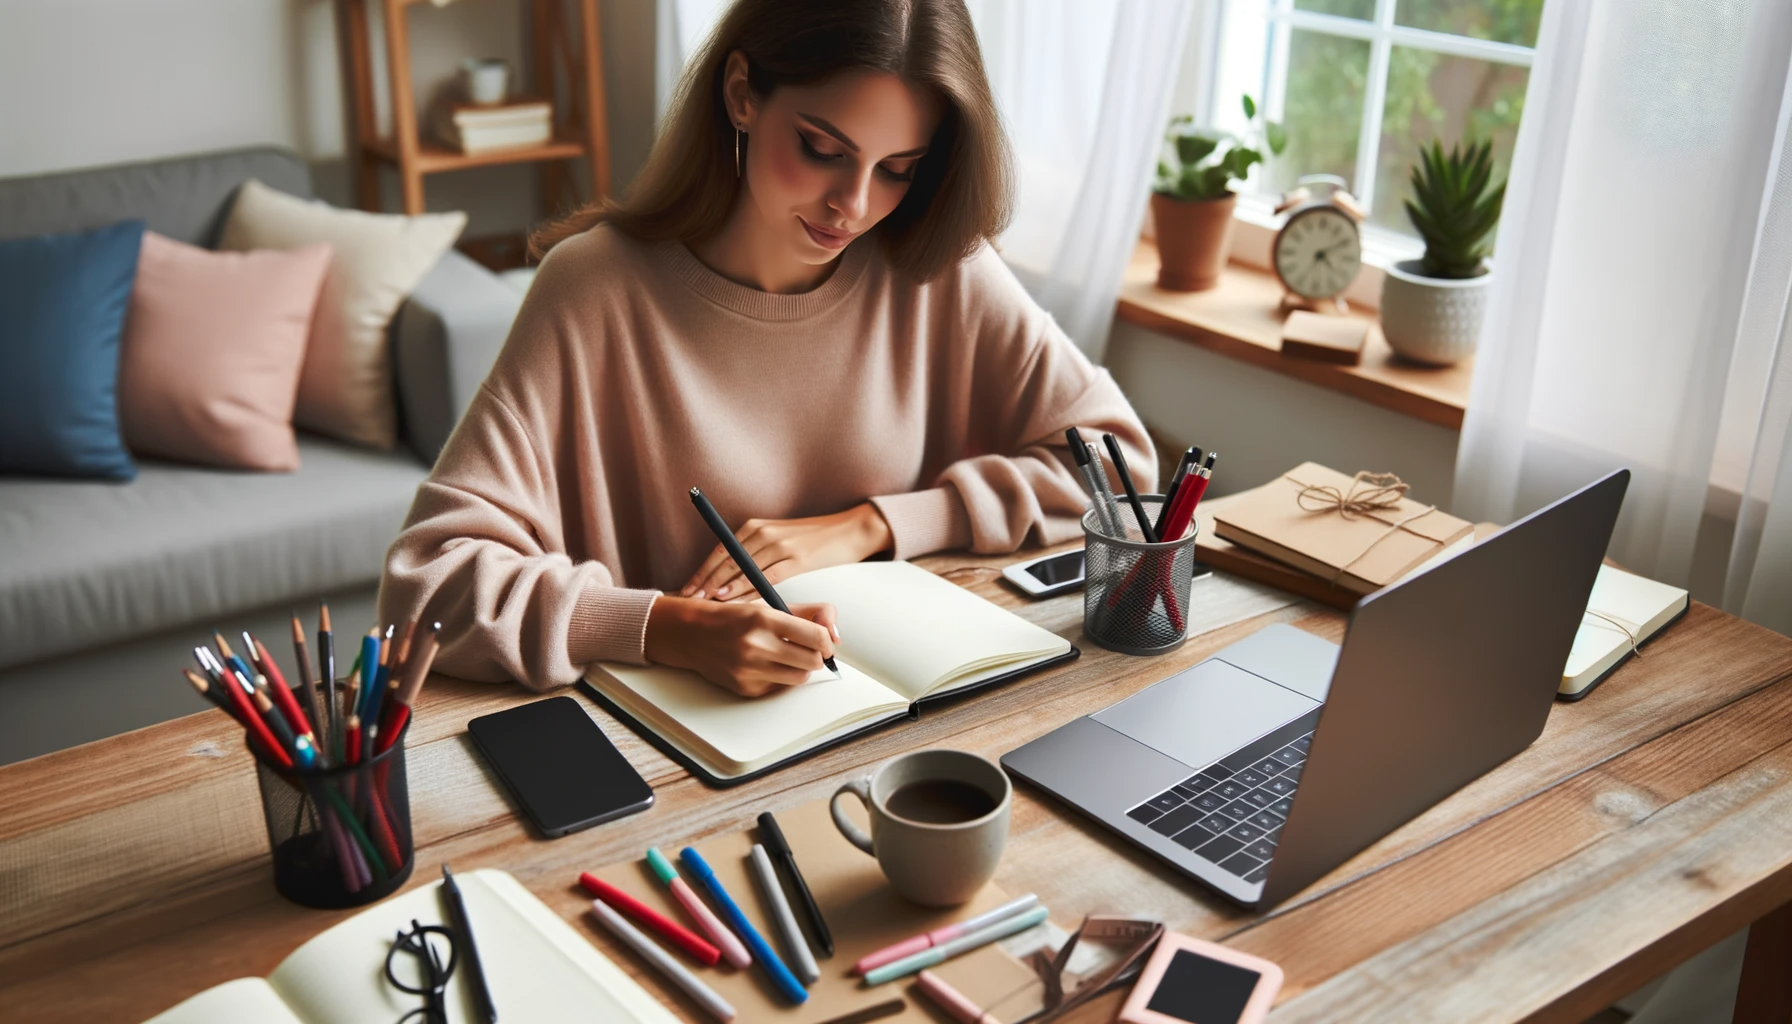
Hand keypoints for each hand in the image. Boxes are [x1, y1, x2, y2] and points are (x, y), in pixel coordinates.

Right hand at [644, 596, 840, 696]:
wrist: (691, 633)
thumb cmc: (735, 618)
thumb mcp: (769, 605)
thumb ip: (807, 614)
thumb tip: (835, 635)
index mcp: (765, 618)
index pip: (817, 636)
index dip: (827, 642)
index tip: (825, 643)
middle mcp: (756, 645)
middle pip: (812, 662)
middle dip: (816, 657)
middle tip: (809, 650)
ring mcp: (749, 669)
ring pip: (799, 678)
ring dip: (800, 669)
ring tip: (788, 657)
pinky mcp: (744, 687)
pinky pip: (778, 687)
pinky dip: (778, 677)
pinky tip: (764, 665)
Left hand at [681, 503, 893, 600]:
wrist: (850, 529)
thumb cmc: (813, 538)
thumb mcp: (779, 539)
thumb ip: (756, 552)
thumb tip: (731, 577)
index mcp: (756, 527)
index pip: (720, 550)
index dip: (702, 571)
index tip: (687, 588)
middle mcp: (763, 533)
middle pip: (725, 561)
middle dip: (704, 582)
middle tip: (686, 600)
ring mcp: (779, 546)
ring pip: (741, 570)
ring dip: (719, 588)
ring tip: (702, 604)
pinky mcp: (796, 560)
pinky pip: (764, 578)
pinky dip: (745, 590)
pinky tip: (732, 600)